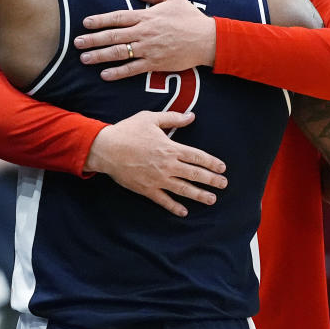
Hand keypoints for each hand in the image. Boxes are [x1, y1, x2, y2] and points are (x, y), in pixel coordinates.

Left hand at [74, 0, 216, 79]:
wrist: (207, 40)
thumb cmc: (190, 18)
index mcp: (146, 16)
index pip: (117, 17)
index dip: (100, 20)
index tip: (85, 23)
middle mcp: (144, 33)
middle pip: (112, 36)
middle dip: (92, 39)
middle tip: (77, 43)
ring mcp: (148, 49)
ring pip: (118, 53)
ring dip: (99, 56)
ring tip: (85, 59)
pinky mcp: (155, 64)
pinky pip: (132, 69)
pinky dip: (117, 73)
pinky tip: (105, 75)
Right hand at [84, 110, 226, 216]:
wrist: (106, 149)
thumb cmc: (128, 131)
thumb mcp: (151, 118)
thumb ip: (173, 118)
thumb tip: (191, 116)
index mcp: (171, 148)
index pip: (197, 156)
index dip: (212, 162)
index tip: (222, 168)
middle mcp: (168, 165)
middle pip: (195, 174)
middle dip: (211, 180)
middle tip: (224, 184)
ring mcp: (158, 179)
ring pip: (183, 189)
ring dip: (199, 195)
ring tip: (211, 199)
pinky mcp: (146, 189)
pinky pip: (163, 200)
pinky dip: (174, 207)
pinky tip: (184, 212)